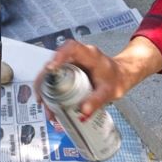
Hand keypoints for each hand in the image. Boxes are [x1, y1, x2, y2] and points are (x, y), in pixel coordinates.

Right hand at [34, 36, 161, 118]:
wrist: (121, 76)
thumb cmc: (116, 79)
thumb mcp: (108, 91)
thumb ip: (96, 101)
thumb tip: (83, 113)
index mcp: (88, 54)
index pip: (70, 48)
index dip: (58, 56)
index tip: (50, 69)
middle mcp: (76, 56)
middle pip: (54, 62)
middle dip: (44, 80)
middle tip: (41, 97)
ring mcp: (71, 64)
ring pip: (52, 72)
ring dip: (45, 88)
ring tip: (44, 106)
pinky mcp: (68, 72)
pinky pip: (55, 79)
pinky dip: (50, 91)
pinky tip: (49, 105)